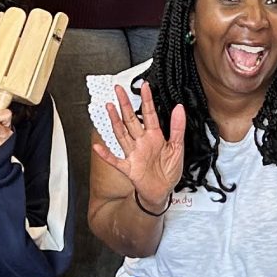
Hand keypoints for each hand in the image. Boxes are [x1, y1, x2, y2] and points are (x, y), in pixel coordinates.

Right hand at [93, 83, 184, 209]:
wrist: (163, 191)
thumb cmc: (169, 170)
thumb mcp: (177, 147)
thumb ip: (177, 128)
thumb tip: (179, 108)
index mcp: (154, 136)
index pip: (149, 114)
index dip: (147, 100)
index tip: (145, 86)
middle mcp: (141, 142)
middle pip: (131, 120)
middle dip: (125, 104)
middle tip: (119, 89)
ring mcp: (133, 154)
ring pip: (122, 134)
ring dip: (115, 121)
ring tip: (109, 107)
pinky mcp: (129, 168)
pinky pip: (115, 161)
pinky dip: (106, 155)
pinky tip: (97, 147)